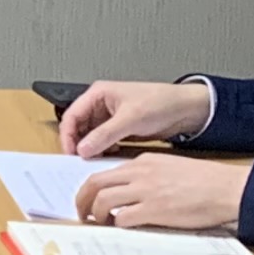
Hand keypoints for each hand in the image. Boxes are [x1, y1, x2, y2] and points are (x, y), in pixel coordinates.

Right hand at [59, 79, 213, 154]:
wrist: (185, 109)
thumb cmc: (160, 102)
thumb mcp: (130, 118)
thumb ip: (104, 134)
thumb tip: (83, 149)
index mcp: (98, 94)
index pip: (72, 115)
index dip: (67, 135)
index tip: (71, 153)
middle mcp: (100, 105)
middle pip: (78, 127)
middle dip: (79, 143)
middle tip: (81, 161)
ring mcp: (109, 118)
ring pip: (90, 136)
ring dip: (91, 148)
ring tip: (96, 159)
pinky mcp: (119, 129)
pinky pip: (103, 141)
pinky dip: (102, 150)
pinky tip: (109, 155)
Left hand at [75, 153, 249, 232]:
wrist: (227, 188)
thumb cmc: (205, 182)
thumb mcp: (171, 168)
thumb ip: (149, 176)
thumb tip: (131, 193)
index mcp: (144, 162)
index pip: (106, 172)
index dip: (93, 188)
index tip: (90, 200)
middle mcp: (140, 173)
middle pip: (95, 183)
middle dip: (82, 200)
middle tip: (82, 214)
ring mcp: (146, 191)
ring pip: (103, 200)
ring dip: (96, 215)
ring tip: (99, 224)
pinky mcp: (155, 209)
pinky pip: (123, 217)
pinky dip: (116, 225)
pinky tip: (121, 229)